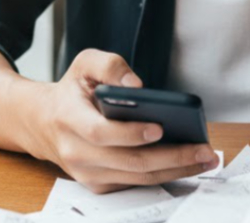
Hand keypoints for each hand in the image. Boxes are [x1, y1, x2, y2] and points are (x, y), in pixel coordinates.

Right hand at [23, 49, 219, 192]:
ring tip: (205, 158)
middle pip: (128, 161)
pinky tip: (187, 165)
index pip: (100, 133)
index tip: (160, 127)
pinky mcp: (98, 184)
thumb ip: (109, 65)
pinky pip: (135, 184)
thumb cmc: (72, 92)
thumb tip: (136, 84)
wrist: (44, 123)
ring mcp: (86, 173)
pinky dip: (164, 176)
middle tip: (202, 149)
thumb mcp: (84, 64)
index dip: (130, 133)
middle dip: (170, 157)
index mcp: (69, 118)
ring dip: (175, 170)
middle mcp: (76, 151)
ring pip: (137, 177)